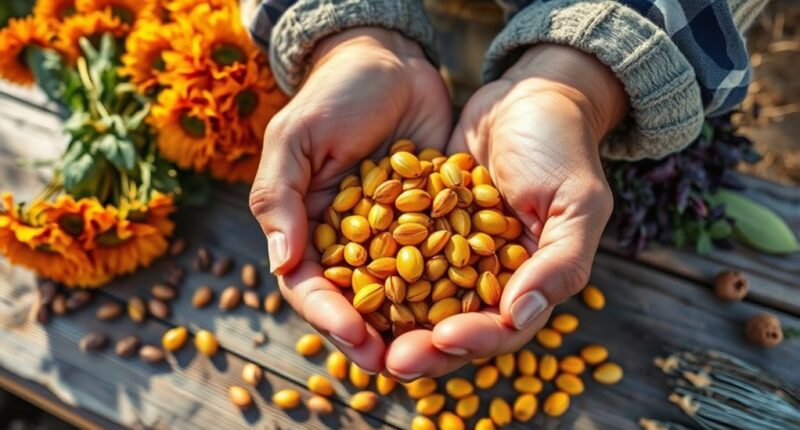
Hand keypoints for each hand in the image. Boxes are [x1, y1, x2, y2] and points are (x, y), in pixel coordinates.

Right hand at [249, 28, 451, 371]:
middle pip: (357, 304)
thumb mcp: (297, 137)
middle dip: (374, 336)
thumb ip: (279, 197)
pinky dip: (456, 287)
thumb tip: (278, 263)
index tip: (355, 333)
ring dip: (416, 326)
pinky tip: (475, 307)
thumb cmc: (334, 95)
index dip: (329, 314)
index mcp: (308, 231)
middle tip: (398, 362)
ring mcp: (395, 238)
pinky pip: (445, 263)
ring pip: (402, 295)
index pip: (310, 286)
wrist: (392, 63)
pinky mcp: (437, 225)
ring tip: (438, 350)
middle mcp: (351, 245)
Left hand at [384, 44, 627, 377]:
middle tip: (389, 362)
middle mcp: (487, 279)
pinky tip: (345, 282)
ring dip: (391, 323)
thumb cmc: (560, 146)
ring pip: (418, 302)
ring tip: (360, 337)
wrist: (525, 96)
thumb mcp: (576, 201)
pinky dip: (373, 273)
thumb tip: (518, 317)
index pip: (502, 328)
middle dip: (423, 348)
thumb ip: (559, 263)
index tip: (444, 339)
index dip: (475, 341)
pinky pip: (394, 258)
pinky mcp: (421, 229)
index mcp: (529, 282)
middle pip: (453, 328)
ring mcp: (451, 256)